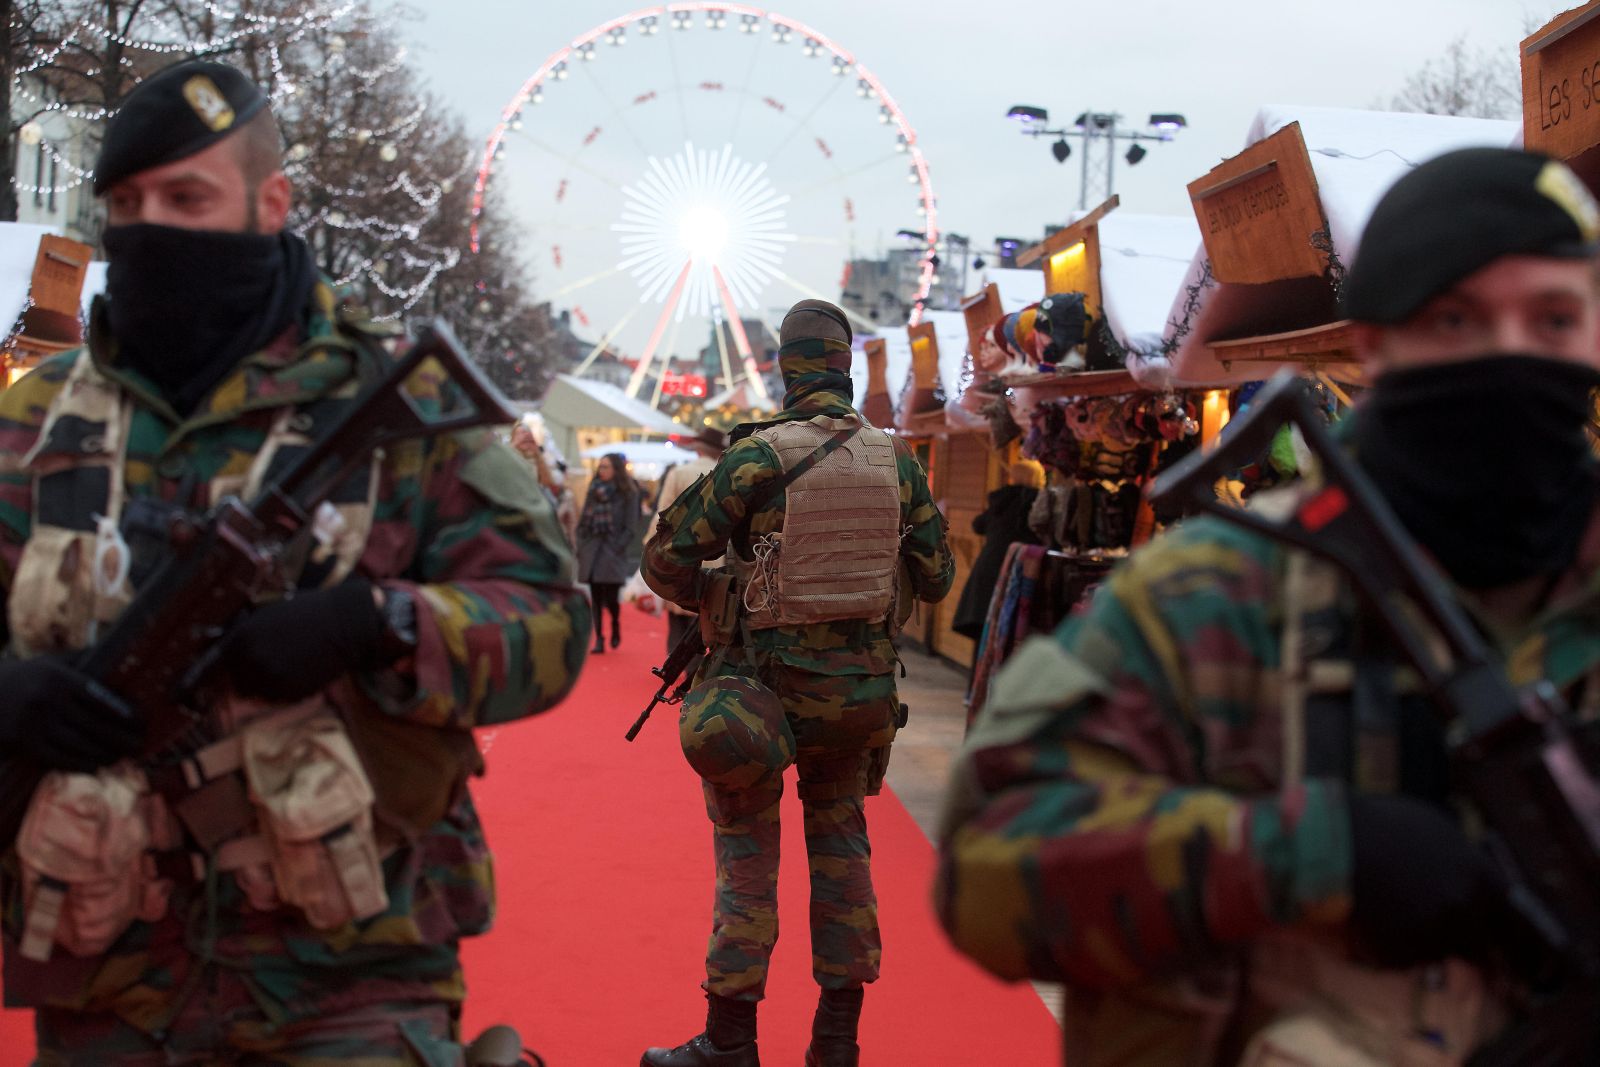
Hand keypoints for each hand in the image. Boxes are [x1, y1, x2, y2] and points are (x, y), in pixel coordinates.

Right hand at [0, 655, 141, 771]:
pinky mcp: (23, 744)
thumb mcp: (51, 662)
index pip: (100, 699)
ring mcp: (34, 725)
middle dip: (121, 737)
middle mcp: (47, 701)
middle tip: (139, 744)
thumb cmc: (25, 677)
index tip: (142, 721)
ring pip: (79, 745)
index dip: (124, 713)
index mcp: (58, 679)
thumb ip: (83, 660)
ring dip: (105, 753)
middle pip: (94, 725)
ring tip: (121, 755)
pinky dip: (81, 764)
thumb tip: (120, 653)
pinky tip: (96, 765)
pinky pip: (59, 758)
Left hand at [213, 578, 392, 703]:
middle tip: (271, 657)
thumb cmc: (308, 612)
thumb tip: (227, 652)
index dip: (196, 680)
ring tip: (289, 662)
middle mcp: (251, 662)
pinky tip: (301, 669)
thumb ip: (244, 634)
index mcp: (241, 639)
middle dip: (247, 672)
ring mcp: (272, 680)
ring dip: (266, 682)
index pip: (210, 666)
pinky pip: (278, 697)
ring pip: (257, 691)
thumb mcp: (268, 614)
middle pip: (236, 680)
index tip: (182, 692)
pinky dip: (286, 687)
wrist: (346, 624)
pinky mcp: (291, 693)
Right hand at [1347, 793, 1515, 968]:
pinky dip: (1392, 944)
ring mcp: (1433, 937)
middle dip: (1477, 948)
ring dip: (1425, 940)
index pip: (1519, 924)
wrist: (1328, 844)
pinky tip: (1371, 917)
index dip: (1518, 939)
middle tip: (1455, 941)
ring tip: (1393, 910)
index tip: (1514, 946)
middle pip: (1485, 947)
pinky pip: (1403, 956)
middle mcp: (1466, 914)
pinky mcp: (1399, 954)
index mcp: (1483, 881)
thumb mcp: (1435, 828)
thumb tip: (1472, 874)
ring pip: (1439, 951)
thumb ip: (1463, 858)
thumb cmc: (1379, 824)